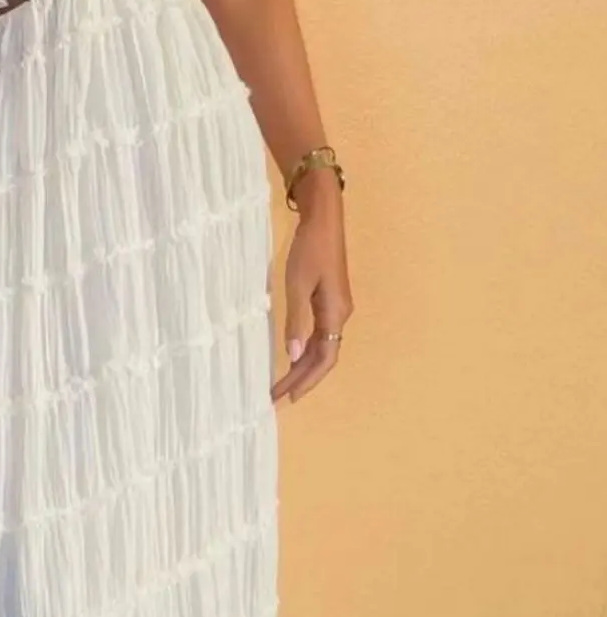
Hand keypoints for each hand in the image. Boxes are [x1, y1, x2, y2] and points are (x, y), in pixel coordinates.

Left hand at [270, 176, 352, 403]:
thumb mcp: (298, 285)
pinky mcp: (329, 299)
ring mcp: (336, 307)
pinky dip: (306, 349)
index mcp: (335, 313)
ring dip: (302, 366)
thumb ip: (296, 321)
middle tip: (276, 396)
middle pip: (324, 357)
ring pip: (322, 347)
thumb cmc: (310, 248)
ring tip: (281, 383)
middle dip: (301, 379)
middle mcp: (340, 315)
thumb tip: (294, 355)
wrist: (324, 219)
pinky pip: (320, 333)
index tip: (287, 397)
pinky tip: (292, 356)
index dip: (307, 381)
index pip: (324, 359)